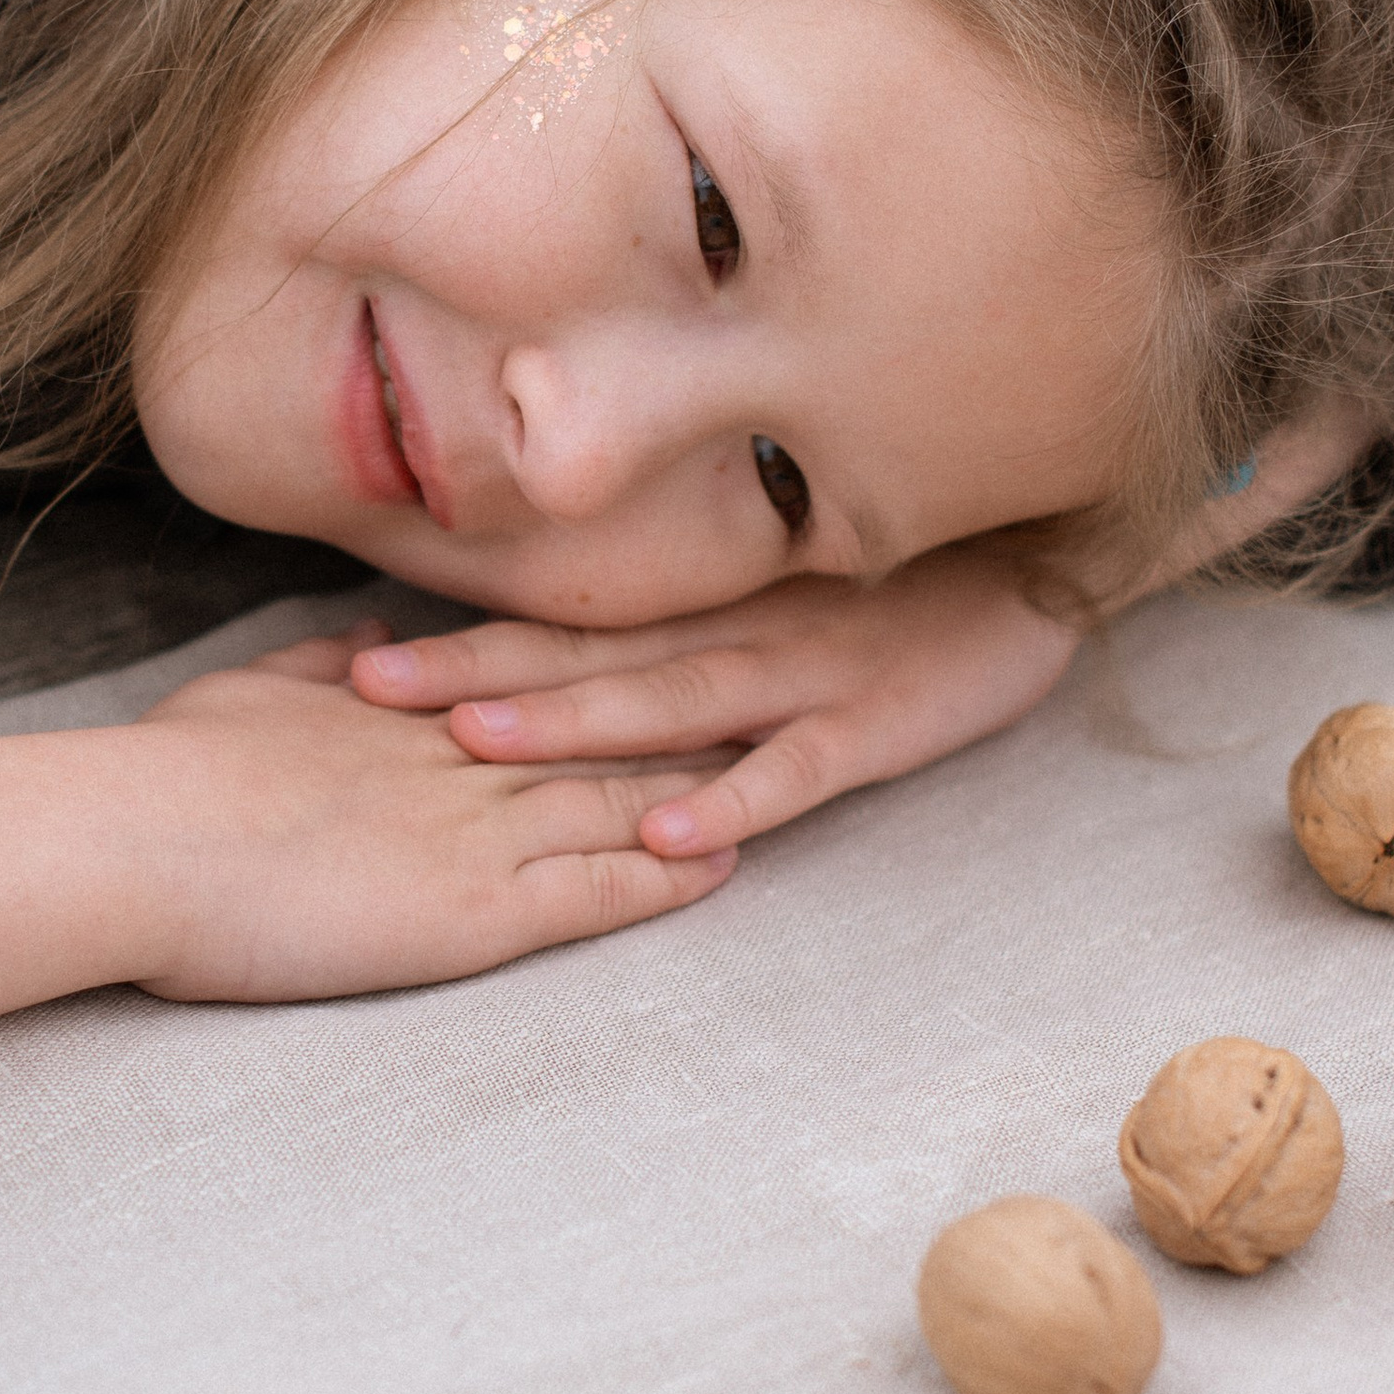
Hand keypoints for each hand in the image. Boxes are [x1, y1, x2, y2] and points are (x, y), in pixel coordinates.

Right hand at [130, 623, 735, 1001]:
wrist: (135, 838)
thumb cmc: (167, 772)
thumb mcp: (251, 695)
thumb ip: (320, 665)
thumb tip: (370, 641)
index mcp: (411, 710)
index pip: (537, 684)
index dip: (610, 669)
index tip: (674, 647)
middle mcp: (462, 757)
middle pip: (602, 729)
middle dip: (689, 715)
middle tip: (775, 688)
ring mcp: (477, 829)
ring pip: (619, 800)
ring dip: (704, 790)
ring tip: (785, 770)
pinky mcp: (478, 909)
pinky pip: (598, 890)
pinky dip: (665, 875)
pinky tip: (724, 866)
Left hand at [349, 544, 1083, 857]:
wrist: (1040, 561)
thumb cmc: (895, 587)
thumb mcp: (776, 592)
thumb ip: (679, 624)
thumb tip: (557, 658)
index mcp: (702, 609)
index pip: (564, 627)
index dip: (463, 638)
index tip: (353, 654)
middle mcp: (733, 634)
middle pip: (587, 658)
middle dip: (476, 674)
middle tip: (367, 687)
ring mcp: (803, 677)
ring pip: (669, 704)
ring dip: (573, 724)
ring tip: (476, 740)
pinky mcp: (876, 722)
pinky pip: (794, 767)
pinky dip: (729, 797)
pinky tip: (663, 832)